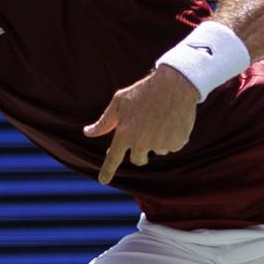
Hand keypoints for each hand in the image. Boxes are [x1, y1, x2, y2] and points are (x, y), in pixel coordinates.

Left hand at [83, 65, 199, 184]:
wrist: (175, 84)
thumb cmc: (144, 91)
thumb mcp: (120, 102)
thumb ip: (104, 121)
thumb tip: (87, 132)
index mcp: (124, 134)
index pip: (113, 158)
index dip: (108, 171)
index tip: (103, 180)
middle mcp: (141, 143)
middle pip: (139, 159)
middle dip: (141, 150)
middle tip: (146, 131)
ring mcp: (159, 145)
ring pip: (158, 150)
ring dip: (159, 139)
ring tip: (161, 119)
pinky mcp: (176, 143)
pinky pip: (173, 145)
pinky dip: (173, 136)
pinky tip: (173, 120)